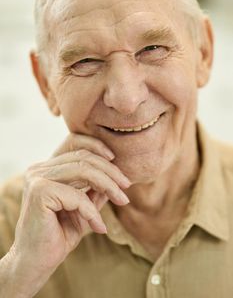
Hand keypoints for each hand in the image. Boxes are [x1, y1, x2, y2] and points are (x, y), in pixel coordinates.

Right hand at [10, 133, 130, 292]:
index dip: (97, 147)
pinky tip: (99, 227)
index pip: (74, 144)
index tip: (117, 163)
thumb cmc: (59, 235)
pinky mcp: (39, 192)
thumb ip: (95, 189)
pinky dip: (93, 212)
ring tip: (122, 201)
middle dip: (110, 171)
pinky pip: (77, 196)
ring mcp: (37, 178)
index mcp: (46, 169)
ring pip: (83, 170)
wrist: (37, 263)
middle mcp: (39, 169)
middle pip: (83, 157)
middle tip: (126, 187)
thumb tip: (116, 174)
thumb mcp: (83, 207)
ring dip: (108, 186)